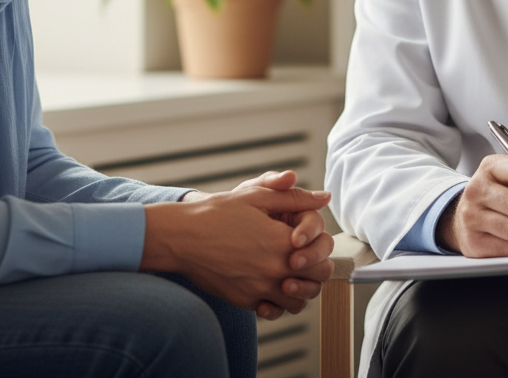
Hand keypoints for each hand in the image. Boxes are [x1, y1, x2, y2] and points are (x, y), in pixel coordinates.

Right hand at [144, 182, 332, 318]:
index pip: (321, 257)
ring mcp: (259, 289)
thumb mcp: (257, 197)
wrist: (182, 236)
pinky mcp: (245, 301)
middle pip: (315, 282)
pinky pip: (273, 310)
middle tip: (303, 258)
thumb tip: (324, 197)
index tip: (306, 240)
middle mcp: (274, 270)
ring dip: (299, 289)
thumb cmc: (218, 212)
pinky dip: (277, 302)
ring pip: (297, 302)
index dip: (320, 249)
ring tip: (287, 272)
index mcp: (281, 242)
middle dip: (315, 270)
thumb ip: (295, 198)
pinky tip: (267, 284)